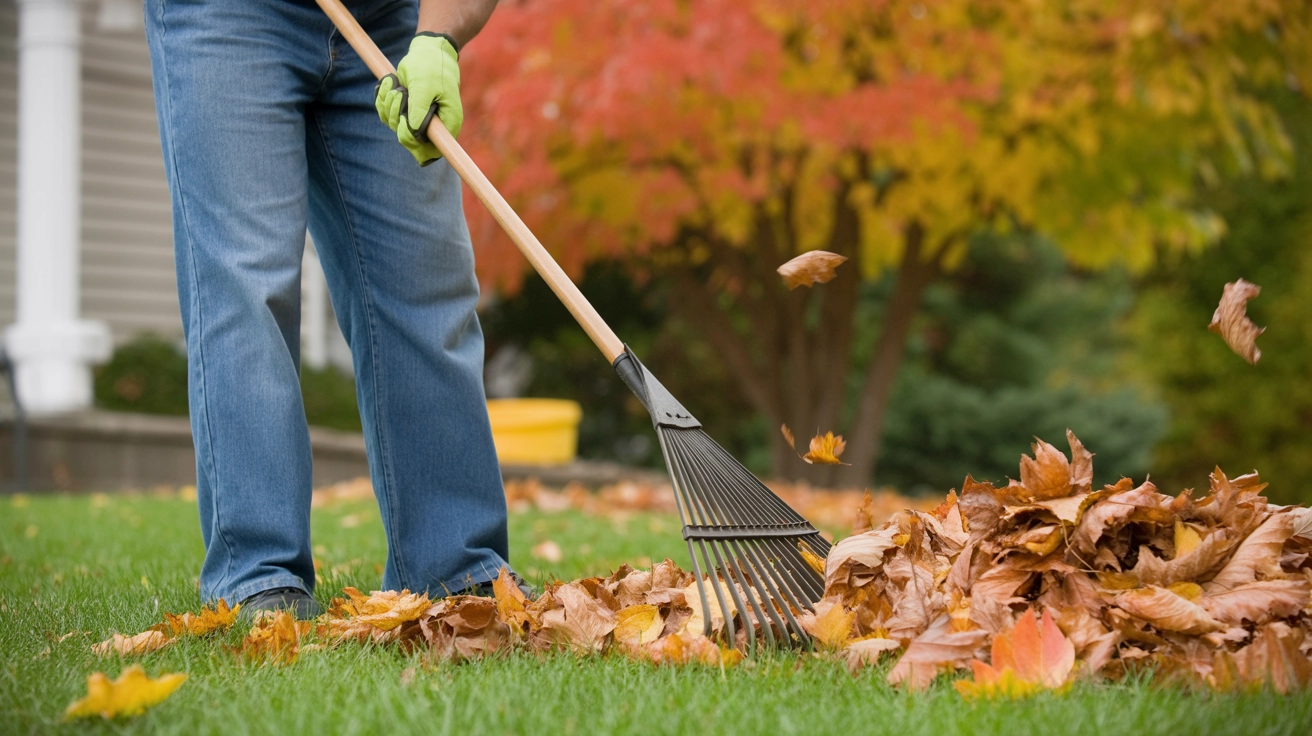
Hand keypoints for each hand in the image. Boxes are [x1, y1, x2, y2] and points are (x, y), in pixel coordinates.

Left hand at [374, 33, 462, 165]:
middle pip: (408, 141)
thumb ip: (419, 110)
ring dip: (390, 105)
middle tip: (401, 95)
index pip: (432, 152)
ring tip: (397, 85)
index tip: (406, 123)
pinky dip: (384, 99)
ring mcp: (418, 119)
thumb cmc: (431, 67)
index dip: (416, 145)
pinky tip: (391, 83)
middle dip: (398, 117)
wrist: (428, 51)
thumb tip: (412, 132)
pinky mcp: (405, 111)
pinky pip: (387, 115)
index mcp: (447, 124)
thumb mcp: (424, 86)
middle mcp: (434, 126)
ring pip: (395, 126)